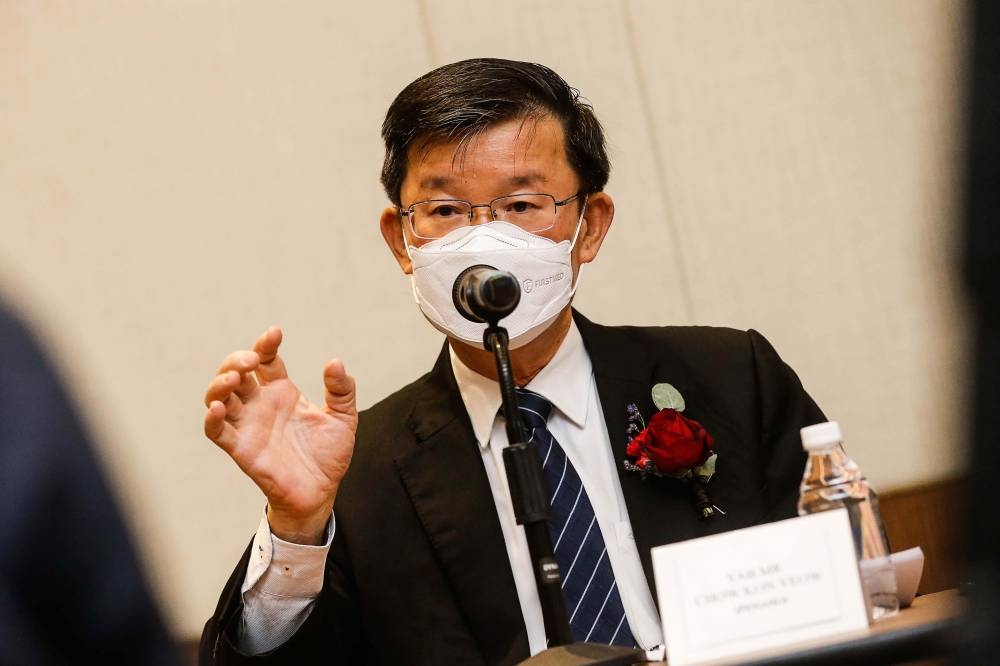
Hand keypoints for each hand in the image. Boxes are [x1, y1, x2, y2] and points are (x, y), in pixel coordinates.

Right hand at [203, 326, 356, 543]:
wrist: (322, 493)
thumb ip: (342, 390)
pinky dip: (212, 419)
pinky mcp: (241, 449)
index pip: (267, 360)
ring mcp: (248, 426)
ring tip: (235, 378)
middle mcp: (260, 405)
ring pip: (219, 397)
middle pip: (236, 372)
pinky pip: (217, 432)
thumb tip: (334, 362)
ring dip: (220, 384)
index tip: (275, 333)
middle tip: (252, 360)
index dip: (266, 344)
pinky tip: (218, 408)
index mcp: (282, 393)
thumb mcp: (343, 418)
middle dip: (237, 359)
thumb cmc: (329, 455)